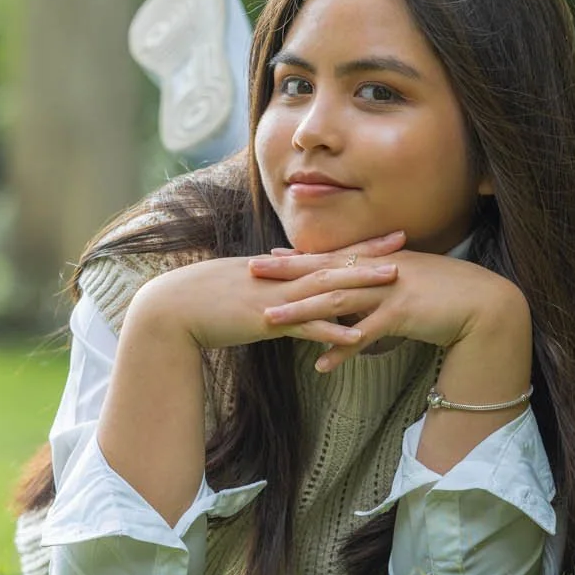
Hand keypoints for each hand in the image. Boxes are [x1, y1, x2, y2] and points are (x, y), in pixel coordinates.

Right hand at [129, 230, 408, 354]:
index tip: (386, 238)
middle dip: (370, 254)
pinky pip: (306, 326)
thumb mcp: (237, 288)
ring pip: (327, 288)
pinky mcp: (267, 322)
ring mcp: (276, 298)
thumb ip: (263, 288)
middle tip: (405, 244)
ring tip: (395, 281)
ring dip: (361, 283)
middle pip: (333, 263)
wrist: (170, 309)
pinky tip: (359, 335)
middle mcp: (280, 278)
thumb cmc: (198, 300)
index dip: (356, 246)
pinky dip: (333, 330)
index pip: (324, 254)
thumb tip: (281, 292)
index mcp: (275, 269)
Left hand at [247, 244, 528, 371]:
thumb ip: (380, 283)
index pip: (331, 258)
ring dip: (302, 311)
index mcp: (379, 261)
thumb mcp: (409, 280)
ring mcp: (390, 290)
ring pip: (337, 300)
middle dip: (287, 274)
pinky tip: (321, 364)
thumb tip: (356, 293)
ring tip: (271, 320)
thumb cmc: (446, 294)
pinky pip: (365, 334)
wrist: (485, 303)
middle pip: (325, 272)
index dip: (298, 259)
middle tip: (252, 273)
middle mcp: (379, 271)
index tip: (268, 258)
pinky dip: (342, 349)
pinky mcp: (403, 313)